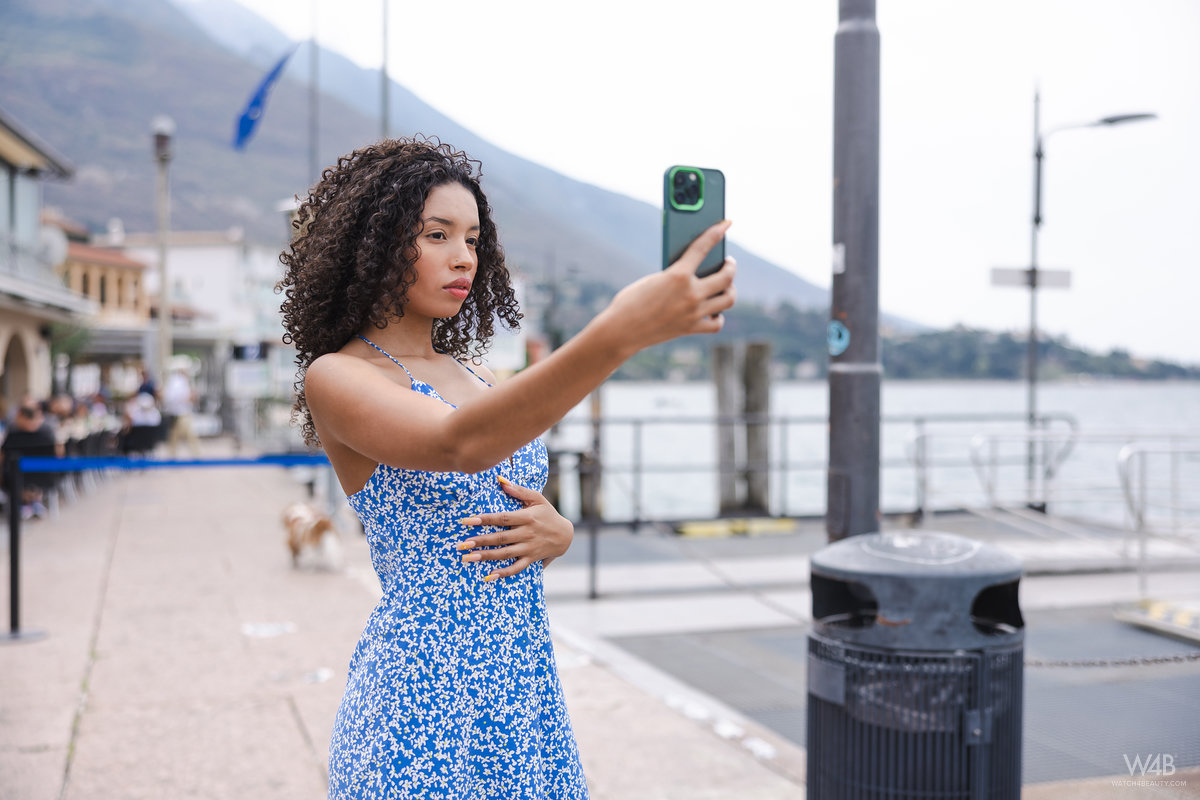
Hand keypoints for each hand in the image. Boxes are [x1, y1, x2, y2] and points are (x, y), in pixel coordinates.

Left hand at [456, 476, 573, 579]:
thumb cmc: (548, 514)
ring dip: (486, 556)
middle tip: (462, 544)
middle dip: (480, 541)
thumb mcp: (537, 498)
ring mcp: (528, 548)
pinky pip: (516, 568)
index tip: (467, 521)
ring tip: (467, 558)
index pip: (502, 518)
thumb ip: (519, 490)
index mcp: (526, 517)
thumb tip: (501, 480)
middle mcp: (526, 534)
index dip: (484, 519)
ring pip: (505, 554)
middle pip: (500, 538)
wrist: (566, 535)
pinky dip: (504, 573)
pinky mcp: (531, 559)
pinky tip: (489, 576)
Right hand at [600, 220, 736, 350]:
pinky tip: (714, 311)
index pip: (703, 247)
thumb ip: (676, 275)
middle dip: (731, 267)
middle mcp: (691, 293)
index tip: (726, 224)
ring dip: (730, 290)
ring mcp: (693, 313)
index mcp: (678, 275)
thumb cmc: (631, 301)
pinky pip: (716, 323)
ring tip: (726, 286)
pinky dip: (718, 316)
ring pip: (728, 299)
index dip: (716, 232)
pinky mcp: (691, 328)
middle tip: (728, 263)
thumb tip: (696, 275)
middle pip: (726, 277)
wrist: (621, 331)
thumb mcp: (653, 279)